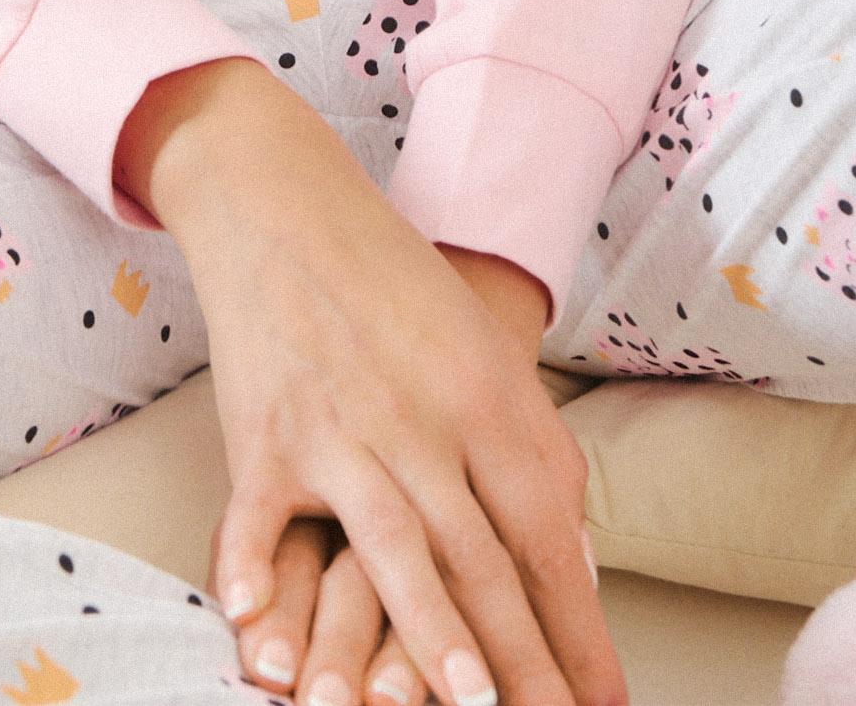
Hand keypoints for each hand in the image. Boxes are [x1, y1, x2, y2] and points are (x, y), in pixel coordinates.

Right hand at [118, 63, 625, 705]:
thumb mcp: (485, 355)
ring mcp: (341, 428)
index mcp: (489, 401)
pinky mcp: (264, 433)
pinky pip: (260, 514)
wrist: (289, 201)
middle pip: (483, 558)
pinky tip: (256, 624)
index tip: (602, 703)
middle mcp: (424, 421)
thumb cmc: (396, 288)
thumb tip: (573, 568)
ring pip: (394, 543)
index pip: (545, 536)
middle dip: (523, 659)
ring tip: (466, 702)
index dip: (577, 627)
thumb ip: (531, 456)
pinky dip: (253, 569)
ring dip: (431, 628)